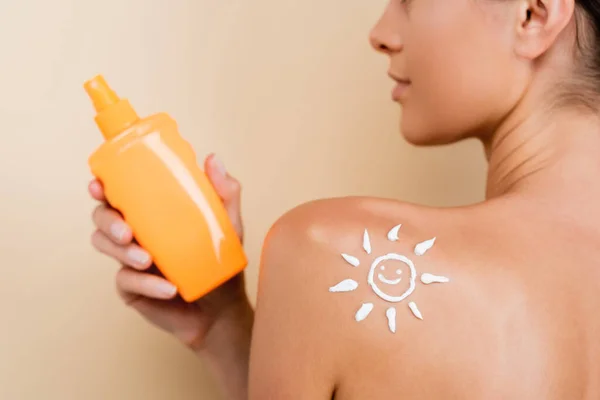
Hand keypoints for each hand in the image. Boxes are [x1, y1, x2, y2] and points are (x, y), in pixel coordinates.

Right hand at [89, 153, 250, 350]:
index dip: (101, 186)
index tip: (98, 185)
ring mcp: (130, 260)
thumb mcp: (229, 225)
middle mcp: (136, 233)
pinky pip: (126, 281)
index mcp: (151, 212)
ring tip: (147, 260)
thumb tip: (213, 158)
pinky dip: (146, 284)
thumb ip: (225, 193)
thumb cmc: (221, 263)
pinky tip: (167, 288)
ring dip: (122, 253)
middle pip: (102, 218)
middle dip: (107, 221)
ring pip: (105, 247)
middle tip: (126, 232)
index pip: (119, 193)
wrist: (223, 309)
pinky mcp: (131, 288)